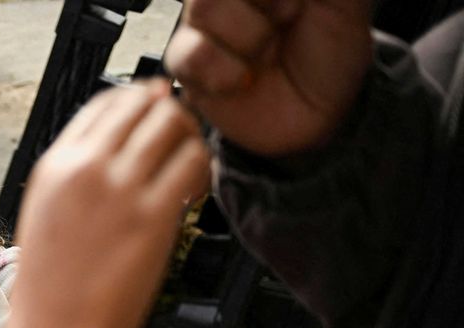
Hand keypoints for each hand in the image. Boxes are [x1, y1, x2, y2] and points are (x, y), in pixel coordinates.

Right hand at [11, 80, 208, 327]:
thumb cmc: (50, 295)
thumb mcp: (44, 218)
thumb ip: (74, 181)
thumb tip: (114, 155)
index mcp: (54, 167)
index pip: (106, 103)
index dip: (139, 102)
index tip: (156, 113)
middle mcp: (85, 168)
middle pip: (144, 104)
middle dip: (170, 115)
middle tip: (182, 140)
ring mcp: (120, 189)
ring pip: (173, 124)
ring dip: (191, 138)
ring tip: (190, 168)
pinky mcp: (153, 216)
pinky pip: (194, 162)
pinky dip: (203, 168)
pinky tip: (196, 192)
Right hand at [164, 0, 372, 155]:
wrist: (319, 112)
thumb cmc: (329, 51)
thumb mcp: (343, 2)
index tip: (296, 7)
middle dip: (269, 3)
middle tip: (289, 19)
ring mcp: (202, 27)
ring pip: (204, 9)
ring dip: (250, 37)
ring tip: (266, 53)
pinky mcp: (187, 66)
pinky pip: (191, 55)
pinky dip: (227, 71)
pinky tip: (245, 80)